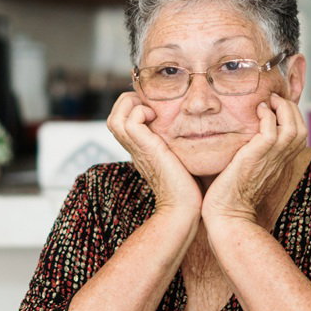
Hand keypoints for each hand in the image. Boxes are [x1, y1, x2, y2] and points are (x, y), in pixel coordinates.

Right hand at [106, 91, 201, 215]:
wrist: (183, 207)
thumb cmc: (189, 188)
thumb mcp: (180, 159)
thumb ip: (179, 146)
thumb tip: (197, 133)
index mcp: (141, 150)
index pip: (123, 123)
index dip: (133, 108)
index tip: (155, 107)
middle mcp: (134, 149)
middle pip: (114, 117)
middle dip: (129, 103)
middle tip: (151, 105)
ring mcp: (137, 149)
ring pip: (115, 117)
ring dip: (131, 106)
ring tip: (151, 110)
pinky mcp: (144, 148)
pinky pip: (131, 120)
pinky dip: (141, 112)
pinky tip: (157, 118)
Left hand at [202, 94, 307, 224]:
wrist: (227, 214)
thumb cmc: (231, 195)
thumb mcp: (248, 170)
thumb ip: (253, 154)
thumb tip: (244, 139)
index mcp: (280, 163)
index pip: (300, 135)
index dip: (294, 116)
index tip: (279, 106)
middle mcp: (280, 160)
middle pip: (301, 128)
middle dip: (291, 108)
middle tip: (275, 99)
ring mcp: (271, 159)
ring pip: (293, 127)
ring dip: (283, 108)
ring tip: (269, 101)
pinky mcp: (256, 157)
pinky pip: (272, 131)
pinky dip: (268, 116)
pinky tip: (258, 110)